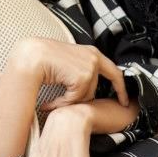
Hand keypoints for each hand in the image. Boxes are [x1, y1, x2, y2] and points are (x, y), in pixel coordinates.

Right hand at [8, 37, 128, 108]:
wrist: (32, 56)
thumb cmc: (45, 59)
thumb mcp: (70, 62)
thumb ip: (82, 70)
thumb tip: (88, 89)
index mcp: (92, 53)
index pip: (114, 72)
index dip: (121, 88)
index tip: (125, 100)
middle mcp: (94, 58)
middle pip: (94, 89)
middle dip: (80, 98)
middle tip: (63, 101)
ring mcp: (90, 67)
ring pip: (85, 96)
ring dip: (69, 101)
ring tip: (53, 99)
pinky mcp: (82, 77)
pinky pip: (76, 99)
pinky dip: (63, 103)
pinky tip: (50, 101)